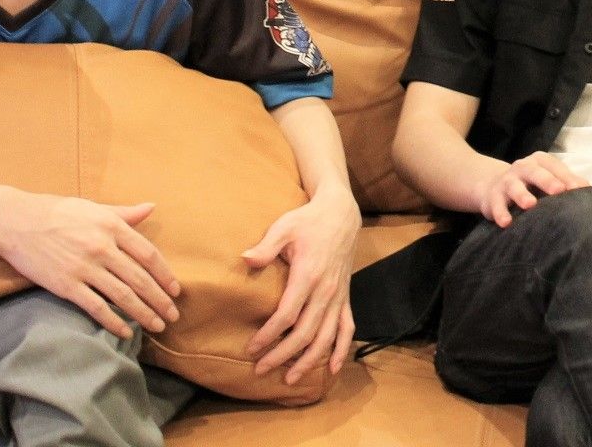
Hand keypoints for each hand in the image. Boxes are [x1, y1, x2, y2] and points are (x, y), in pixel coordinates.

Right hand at [0, 192, 181, 339]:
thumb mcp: (93, 207)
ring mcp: (84, 268)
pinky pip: (96, 308)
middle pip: (140, 279)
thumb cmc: (56, 212)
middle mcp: (103, 248)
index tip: (176, 291)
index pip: (149, 255)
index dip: (165, 275)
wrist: (15, 221)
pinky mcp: (66, 285)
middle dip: (160, 300)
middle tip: (174, 316)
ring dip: (144, 314)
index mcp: (112, 226)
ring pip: (123, 296)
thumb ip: (124, 212)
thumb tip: (151, 207)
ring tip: (157, 326)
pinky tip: (126, 332)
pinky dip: (114, 322)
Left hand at [243, 194, 361, 382]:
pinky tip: (332, 368)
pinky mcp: (346, 297)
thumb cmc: (308, 220)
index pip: (287, 315)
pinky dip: (341, 350)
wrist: (341, 213)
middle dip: (282, 355)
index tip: (251, 348)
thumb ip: (266, 246)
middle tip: (261, 369)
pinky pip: (347, 328)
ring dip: (309, 361)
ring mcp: (338, 296)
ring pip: (326, 337)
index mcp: (309, 275)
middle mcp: (326, 291)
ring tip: (290, 379)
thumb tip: (245, 259)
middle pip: (305, 333)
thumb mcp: (284, 226)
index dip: (269, 335)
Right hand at [478, 152, 587, 227]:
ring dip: (522, 195)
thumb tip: (591, 191)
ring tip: (530, 205)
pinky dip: (500, 213)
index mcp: (541, 162)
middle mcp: (523, 167)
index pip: (556, 167)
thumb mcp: (550, 179)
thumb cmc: (532, 185)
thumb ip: (569, 183)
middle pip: (535, 172)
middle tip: (559, 191)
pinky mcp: (493, 197)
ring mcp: (507, 181)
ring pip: (514, 186)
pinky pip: (496, 204)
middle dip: (547, 181)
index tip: (580, 190)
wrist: (494, 187)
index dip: (568, 178)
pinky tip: (506, 223)